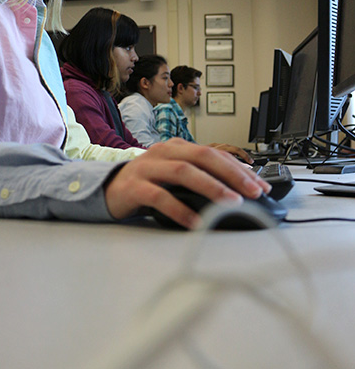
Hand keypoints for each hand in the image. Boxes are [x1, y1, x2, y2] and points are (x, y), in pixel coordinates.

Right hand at [104, 138, 270, 229]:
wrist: (109, 189)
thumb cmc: (147, 182)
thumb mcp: (175, 173)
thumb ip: (201, 174)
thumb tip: (240, 184)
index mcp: (177, 147)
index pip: (214, 153)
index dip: (239, 168)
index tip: (260, 186)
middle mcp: (163, 152)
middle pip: (202, 157)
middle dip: (232, 174)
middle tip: (253, 192)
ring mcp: (147, 168)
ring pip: (183, 172)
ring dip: (211, 187)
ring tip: (231, 203)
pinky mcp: (134, 187)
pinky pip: (159, 197)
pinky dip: (179, 209)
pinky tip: (195, 222)